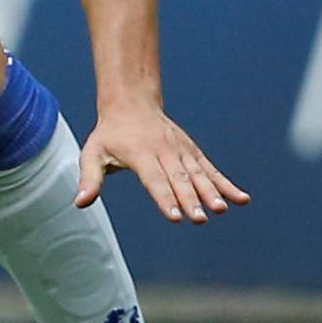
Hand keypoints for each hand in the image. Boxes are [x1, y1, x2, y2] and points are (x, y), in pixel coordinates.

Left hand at [77, 105, 249, 224]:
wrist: (131, 104)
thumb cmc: (109, 135)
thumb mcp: (92, 153)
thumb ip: (89, 179)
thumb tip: (80, 203)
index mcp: (138, 153)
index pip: (153, 179)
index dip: (164, 197)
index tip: (174, 216)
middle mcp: (163, 151)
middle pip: (177, 178)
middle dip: (189, 199)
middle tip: (200, 218)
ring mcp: (180, 150)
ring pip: (197, 174)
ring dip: (210, 192)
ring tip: (221, 210)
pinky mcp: (192, 152)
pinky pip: (210, 169)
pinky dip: (226, 184)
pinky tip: (242, 199)